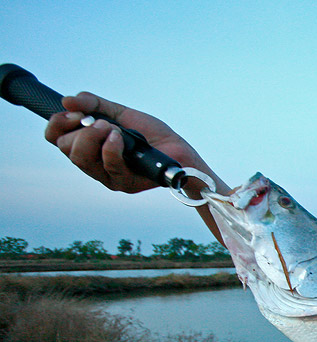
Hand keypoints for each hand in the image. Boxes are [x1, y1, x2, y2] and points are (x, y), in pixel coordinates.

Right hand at [44, 92, 225, 198]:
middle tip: (101, 122)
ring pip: (81, 158)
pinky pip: (108, 166)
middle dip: (81, 129)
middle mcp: (94, 164)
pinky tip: (120, 138)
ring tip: (113, 129)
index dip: (58, 124)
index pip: (56, 138)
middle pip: (67, 149)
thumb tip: (67, 100)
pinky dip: (111, 147)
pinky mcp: (124, 185)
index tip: (74, 113)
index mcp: (89, 147)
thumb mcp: (120, 113)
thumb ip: (94, 104)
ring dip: (94, 136)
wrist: (178, 150)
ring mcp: (108, 176)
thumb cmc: (151, 135)